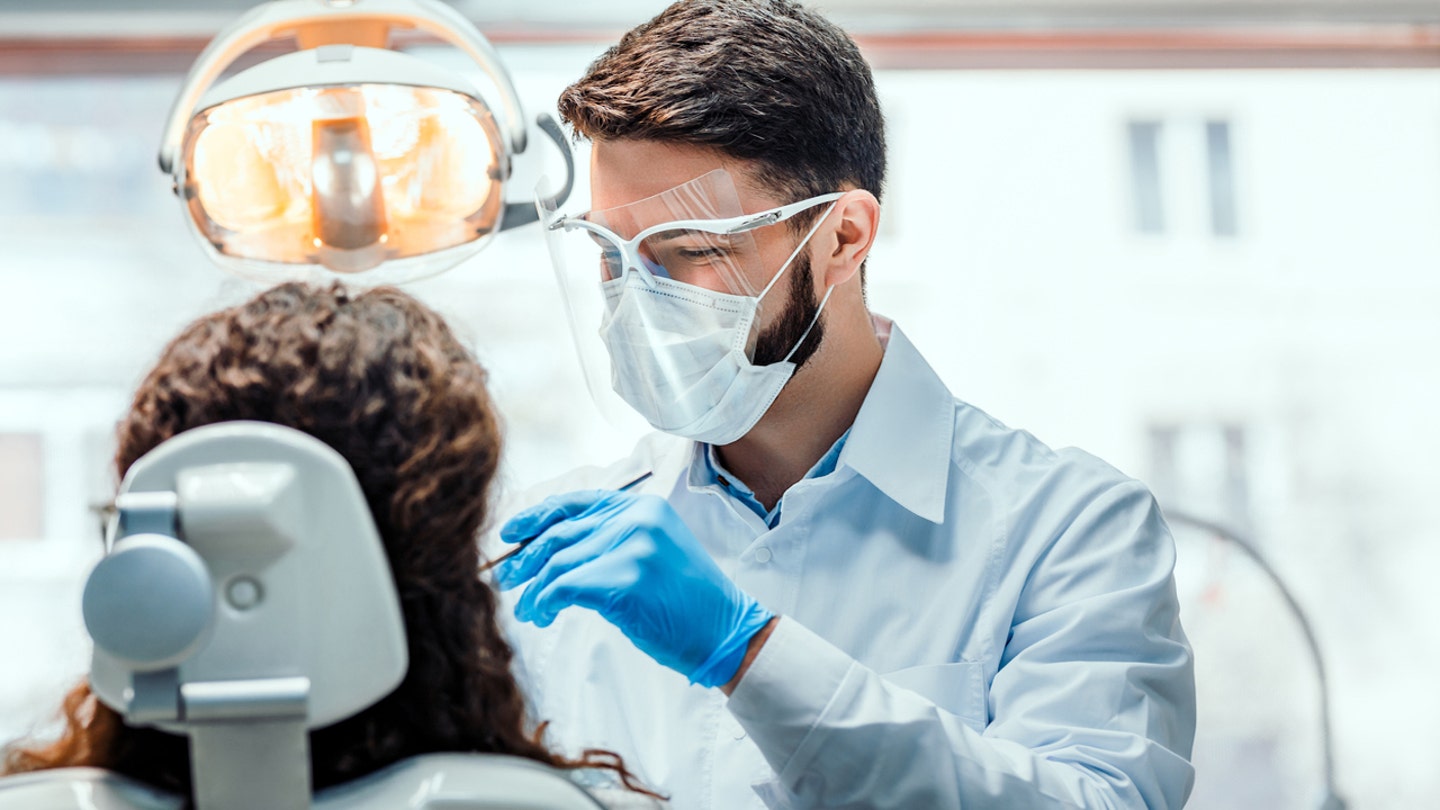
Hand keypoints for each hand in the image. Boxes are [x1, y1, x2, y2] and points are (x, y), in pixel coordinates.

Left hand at [493, 489, 773, 687]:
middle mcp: (637, 519)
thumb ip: (614, 539)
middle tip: (506, 580)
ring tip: (529, 611)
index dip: (536, 516)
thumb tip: (553, 548)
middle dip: (526, 558)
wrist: (725, 630)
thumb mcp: (655, 551)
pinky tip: (543, 616)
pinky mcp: (625, 580)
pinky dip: (545, 602)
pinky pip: (564, 587)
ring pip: (558, 562)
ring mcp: (633, 547)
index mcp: (643, 507)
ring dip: (534, 590)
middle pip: (560, 533)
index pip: (576, 503)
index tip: (509, 533)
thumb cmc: (687, 601)